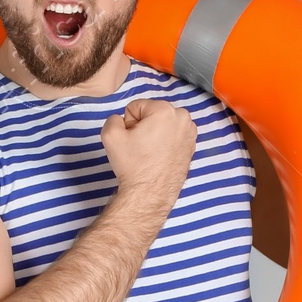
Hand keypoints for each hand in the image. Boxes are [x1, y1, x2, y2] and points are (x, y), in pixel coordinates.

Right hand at [103, 97, 196, 212]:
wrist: (150, 194)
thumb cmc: (134, 166)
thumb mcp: (110, 135)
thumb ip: (113, 118)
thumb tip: (121, 120)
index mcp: (165, 110)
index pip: (136, 107)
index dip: (128, 123)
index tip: (133, 140)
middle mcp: (182, 118)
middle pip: (151, 114)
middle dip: (143, 127)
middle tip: (141, 147)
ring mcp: (190, 132)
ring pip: (162, 124)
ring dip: (154, 134)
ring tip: (150, 152)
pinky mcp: (191, 145)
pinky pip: (171, 136)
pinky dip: (165, 143)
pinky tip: (159, 156)